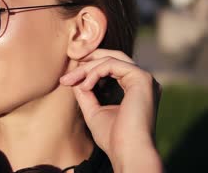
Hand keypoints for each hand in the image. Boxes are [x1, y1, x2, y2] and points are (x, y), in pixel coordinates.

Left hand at [60, 49, 162, 172]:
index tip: (66, 80)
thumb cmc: (113, 138)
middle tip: (66, 75)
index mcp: (134, 88)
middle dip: (86, 62)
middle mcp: (142, 81)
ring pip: (110, 59)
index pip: (110, 66)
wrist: (127, 152)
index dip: (87, 68)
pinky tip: (85, 86)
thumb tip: (74, 78)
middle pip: (110, 58)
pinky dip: (95, 72)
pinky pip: (112, 64)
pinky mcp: (142, 78)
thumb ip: (86, 92)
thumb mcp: (93, 110)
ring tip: (70, 80)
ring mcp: (144, 78)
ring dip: (86, 68)